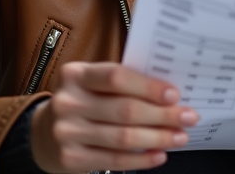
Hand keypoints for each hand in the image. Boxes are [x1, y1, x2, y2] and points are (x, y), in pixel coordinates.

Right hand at [30, 61, 198, 172]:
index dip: (148, 86)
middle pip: (125, 110)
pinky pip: (113, 160)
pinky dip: (141, 159)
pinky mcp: (70, 158)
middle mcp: (68, 102)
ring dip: (158, 138)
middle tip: (189, 117)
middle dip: (163, 115)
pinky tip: (159, 155)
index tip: (175, 94)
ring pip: (123, 137)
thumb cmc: (84, 101)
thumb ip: (124, 84)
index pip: (116, 77)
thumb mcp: (94, 83)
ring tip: (180, 137)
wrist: (45, 132)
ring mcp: (67, 132)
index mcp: (76, 74)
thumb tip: (171, 96)